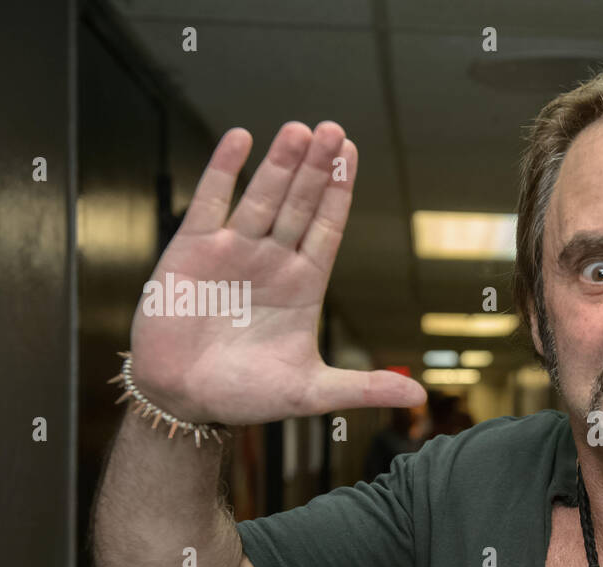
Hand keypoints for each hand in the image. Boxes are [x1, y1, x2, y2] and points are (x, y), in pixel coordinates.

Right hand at [128, 122, 425, 424]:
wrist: (183, 400)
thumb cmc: (245, 396)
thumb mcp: (312, 391)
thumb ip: (364, 388)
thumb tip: (419, 394)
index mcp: (303, 285)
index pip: (327, 227)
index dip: (339, 192)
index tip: (352, 154)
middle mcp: (271, 260)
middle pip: (300, 203)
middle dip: (316, 168)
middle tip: (333, 130)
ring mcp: (233, 251)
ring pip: (262, 196)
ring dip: (280, 163)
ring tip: (300, 129)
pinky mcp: (191, 250)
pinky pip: (210, 201)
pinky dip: (223, 170)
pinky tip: (241, 139)